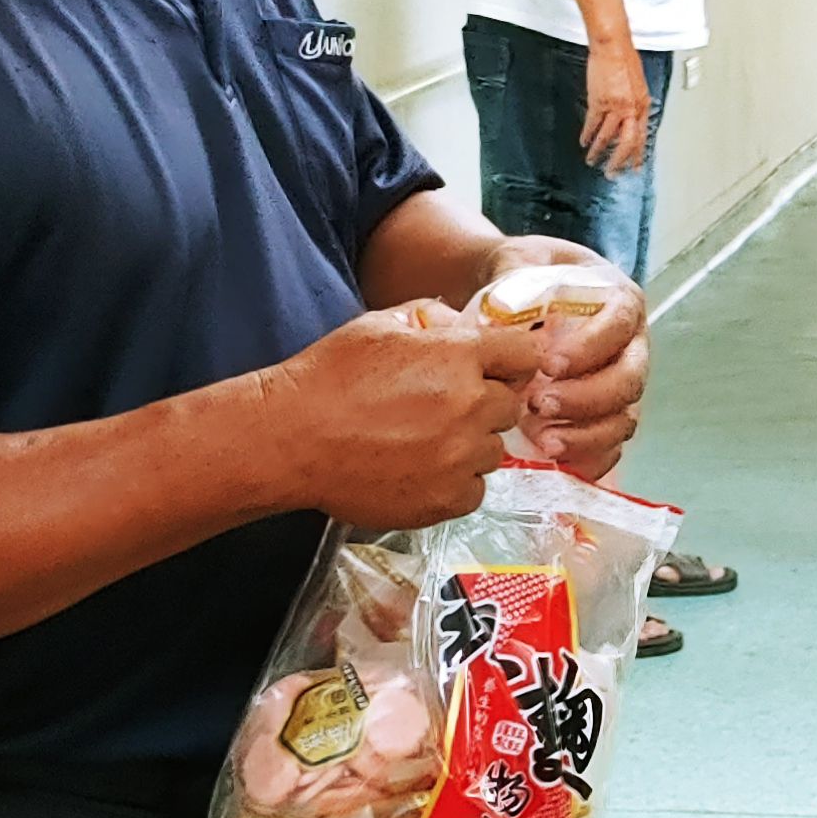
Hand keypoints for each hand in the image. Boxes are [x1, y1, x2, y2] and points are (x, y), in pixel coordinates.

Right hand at [261, 304, 542, 528]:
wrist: (290, 439)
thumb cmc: (328, 377)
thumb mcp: (376, 326)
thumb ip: (428, 318)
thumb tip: (458, 323)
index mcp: (459, 356)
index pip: (526, 355)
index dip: (512, 361)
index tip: (498, 369)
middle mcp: (470, 406)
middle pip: (510, 405)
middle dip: (486, 403)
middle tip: (446, 408)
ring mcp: (460, 457)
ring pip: (492, 451)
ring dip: (470, 445)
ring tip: (425, 442)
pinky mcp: (446, 499)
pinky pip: (474, 490)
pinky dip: (455, 482)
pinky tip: (421, 470)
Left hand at [516, 264, 650, 480]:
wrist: (522, 292)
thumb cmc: (527, 274)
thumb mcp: (520, 260)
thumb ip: (516, 277)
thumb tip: (502, 309)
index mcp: (620, 303)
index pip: (619, 327)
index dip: (590, 350)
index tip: (548, 364)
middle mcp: (631, 347)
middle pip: (628, 382)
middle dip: (586, 400)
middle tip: (540, 406)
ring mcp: (620, 385)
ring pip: (623, 420)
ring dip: (587, 436)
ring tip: (544, 443)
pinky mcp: (605, 416)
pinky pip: (611, 446)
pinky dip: (589, 459)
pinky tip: (556, 460)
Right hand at [582, 38, 653, 175]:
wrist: (613, 47)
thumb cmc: (626, 59)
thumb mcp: (639, 85)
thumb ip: (636, 104)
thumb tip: (633, 118)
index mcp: (642, 105)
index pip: (641, 137)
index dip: (637, 154)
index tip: (634, 167)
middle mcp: (631, 109)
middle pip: (626, 143)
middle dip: (618, 161)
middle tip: (612, 173)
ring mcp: (615, 107)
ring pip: (607, 137)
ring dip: (599, 151)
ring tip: (593, 161)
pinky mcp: (598, 102)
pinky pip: (592, 123)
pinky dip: (587, 134)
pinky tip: (584, 141)